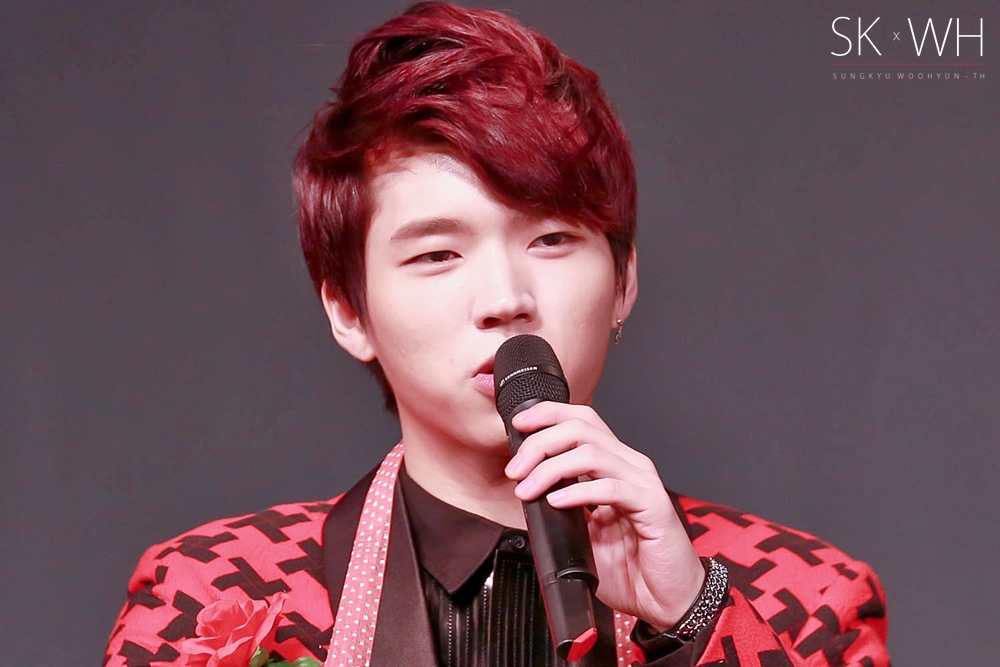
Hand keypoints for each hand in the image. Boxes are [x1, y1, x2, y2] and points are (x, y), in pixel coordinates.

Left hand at [504, 401, 704, 630]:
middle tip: (515, 470)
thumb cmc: (630, 568)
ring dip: (551, 468)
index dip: (548, 415)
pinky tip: (558, 502)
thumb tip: (526, 490)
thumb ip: (562, 506)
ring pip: (591, 452)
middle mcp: (630, 466)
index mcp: (614, 465)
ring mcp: (643, 483)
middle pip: (581, 428)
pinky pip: (611, 488)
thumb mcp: (584, 531)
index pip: (582, 421)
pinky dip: (578, 491)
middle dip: (540, 443)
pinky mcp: (653, 506)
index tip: (518, 424)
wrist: (666, 600)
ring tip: (528, 489)